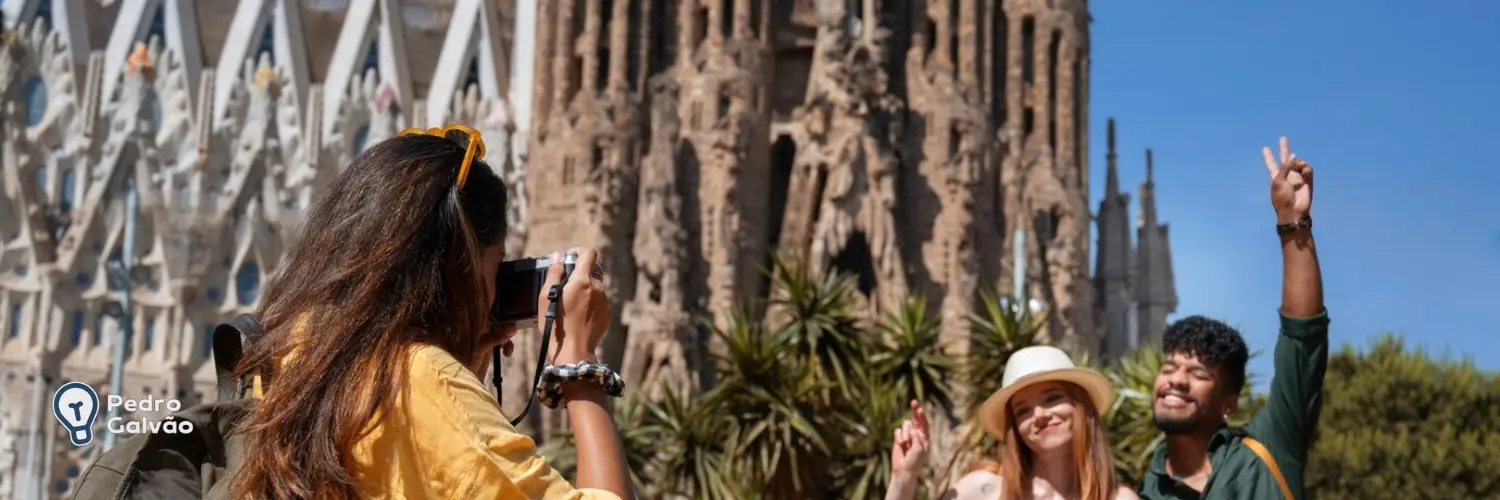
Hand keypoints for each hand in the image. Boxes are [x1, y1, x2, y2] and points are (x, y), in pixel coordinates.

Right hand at [538, 247, 611, 364]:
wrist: (572, 351)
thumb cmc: (556, 325)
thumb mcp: (546, 297)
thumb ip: (554, 273)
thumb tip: (558, 257)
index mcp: (582, 281)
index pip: (589, 253)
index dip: (579, 252)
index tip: (570, 258)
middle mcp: (597, 288)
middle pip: (593, 270)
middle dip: (581, 272)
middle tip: (567, 283)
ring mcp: (604, 302)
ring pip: (596, 287)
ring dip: (586, 289)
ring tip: (571, 304)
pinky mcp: (607, 314)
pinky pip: (600, 302)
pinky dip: (591, 303)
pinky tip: (579, 315)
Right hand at [891, 400, 930, 476]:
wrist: (903, 470)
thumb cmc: (914, 461)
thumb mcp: (919, 449)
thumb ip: (916, 436)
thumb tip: (910, 425)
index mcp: (925, 438)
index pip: (924, 424)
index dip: (922, 416)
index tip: (920, 409)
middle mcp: (916, 435)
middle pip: (915, 420)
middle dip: (915, 411)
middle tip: (914, 401)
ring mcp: (907, 436)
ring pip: (905, 425)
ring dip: (906, 434)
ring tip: (906, 444)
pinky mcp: (898, 438)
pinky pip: (898, 431)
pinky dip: (899, 437)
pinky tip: (901, 445)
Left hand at [1261, 136, 1313, 223]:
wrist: (1294, 210)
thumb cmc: (1282, 197)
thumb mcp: (1278, 180)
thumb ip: (1285, 167)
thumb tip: (1294, 156)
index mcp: (1275, 176)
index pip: (1271, 163)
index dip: (1268, 156)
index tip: (1265, 148)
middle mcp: (1286, 174)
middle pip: (1285, 159)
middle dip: (1284, 148)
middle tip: (1283, 138)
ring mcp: (1297, 176)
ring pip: (1299, 162)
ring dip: (1298, 162)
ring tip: (1298, 166)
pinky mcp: (1307, 179)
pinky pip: (1307, 168)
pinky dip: (1306, 168)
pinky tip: (1304, 170)